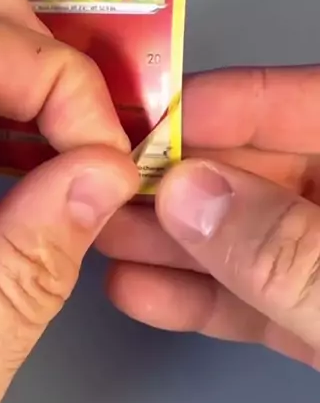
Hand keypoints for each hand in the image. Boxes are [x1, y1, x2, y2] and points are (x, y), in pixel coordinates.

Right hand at [98, 68, 319, 368]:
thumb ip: (285, 249)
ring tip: (103, 236)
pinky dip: (203, 298)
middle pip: (262, 172)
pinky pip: (259, 300)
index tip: (159, 117)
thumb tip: (191, 195)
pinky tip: (142, 291)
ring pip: (249, 238)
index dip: (231, 102)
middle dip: (180, 180)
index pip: (308, 105)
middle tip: (107, 182)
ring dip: (173, 239)